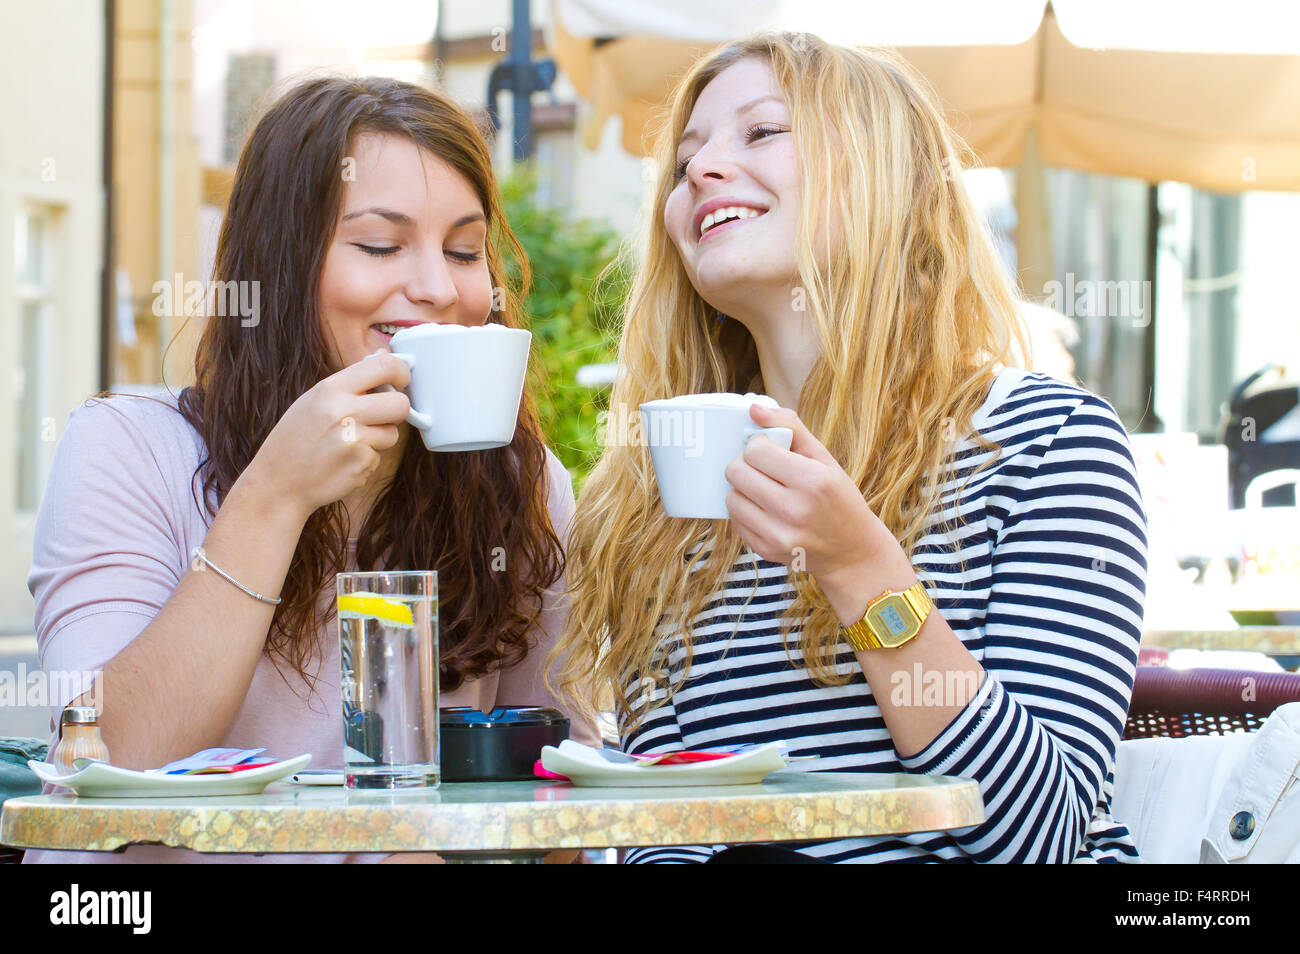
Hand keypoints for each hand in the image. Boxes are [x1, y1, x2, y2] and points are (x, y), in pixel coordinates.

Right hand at [240, 352, 414, 521]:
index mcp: (331, 389)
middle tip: (383, 415)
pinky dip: (366, 459)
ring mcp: (354, 440)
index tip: (401, 379)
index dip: (401, 371)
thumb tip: (385, 355)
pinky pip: (380, 456)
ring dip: (380, 438)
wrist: (278, 482)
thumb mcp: (315, 399)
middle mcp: (344, 412)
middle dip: (397, 410)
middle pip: (400, 403)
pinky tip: (343, 461)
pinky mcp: (361, 464)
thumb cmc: (297, 438)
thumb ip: (352, 380)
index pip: (383, 367)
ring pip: (393, 433)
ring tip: (349, 442)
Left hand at [723, 403, 895, 587]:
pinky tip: (765, 509)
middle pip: (736, 472)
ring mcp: (777, 534)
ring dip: (743, 488)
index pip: (755, 450)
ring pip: (731, 497)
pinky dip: (745, 511)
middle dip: (745, 464)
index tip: (769, 449)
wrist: (851, 552)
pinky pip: (735, 520)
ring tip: (764, 488)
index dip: (758, 445)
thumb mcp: (824, 458)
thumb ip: (790, 426)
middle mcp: (793, 510)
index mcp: (812, 481)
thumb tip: (754, 408)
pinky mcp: (764, 550)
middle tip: (762, 467)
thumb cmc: (838, 499)